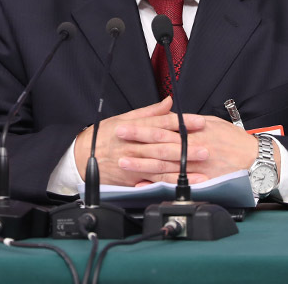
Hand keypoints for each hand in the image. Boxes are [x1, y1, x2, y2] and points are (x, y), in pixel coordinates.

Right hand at [74, 96, 208, 186]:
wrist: (82, 157)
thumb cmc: (105, 136)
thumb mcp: (125, 118)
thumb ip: (150, 112)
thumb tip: (169, 102)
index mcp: (135, 127)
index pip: (162, 123)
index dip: (182, 123)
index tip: (200, 122)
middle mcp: (135, 145)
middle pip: (163, 145)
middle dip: (186, 146)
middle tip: (205, 147)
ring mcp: (134, 163)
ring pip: (161, 164)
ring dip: (181, 167)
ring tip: (200, 168)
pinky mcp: (133, 179)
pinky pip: (153, 181)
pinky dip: (169, 183)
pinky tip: (184, 184)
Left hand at [126, 115, 268, 185]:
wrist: (254, 160)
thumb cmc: (233, 140)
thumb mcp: (211, 123)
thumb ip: (189, 121)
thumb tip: (172, 115)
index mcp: (193, 130)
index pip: (163, 126)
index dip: (142, 126)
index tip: (125, 125)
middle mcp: (192, 146)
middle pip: (159, 144)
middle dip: (137, 142)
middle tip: (117, 141)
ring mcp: (194, 165)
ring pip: (163, 164)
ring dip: (142, 164)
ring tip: (123, 163)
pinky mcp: (197, 180)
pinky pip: (174, 184)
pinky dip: (158, 185)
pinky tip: (143, 185)